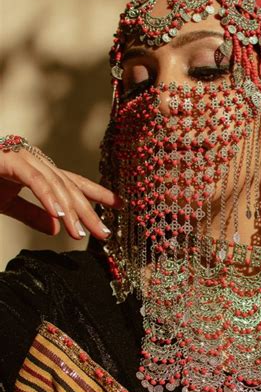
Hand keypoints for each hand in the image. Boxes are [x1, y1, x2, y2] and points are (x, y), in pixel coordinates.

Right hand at [0, 140, 120, 238]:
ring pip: (56, 186)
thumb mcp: (9, 204)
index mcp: (39, 171)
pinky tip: (58, 214)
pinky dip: (48, 197)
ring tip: (79, 233)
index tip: (119, 205)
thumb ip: (31, 214)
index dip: (98, 193)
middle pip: (70, 188)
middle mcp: (36, 161)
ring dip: (70, 211)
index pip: (75, 183)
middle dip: (89, 212)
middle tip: (104, 233)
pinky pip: (34, 180)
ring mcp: (24, 158)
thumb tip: (55, 229)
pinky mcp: (9, 161)